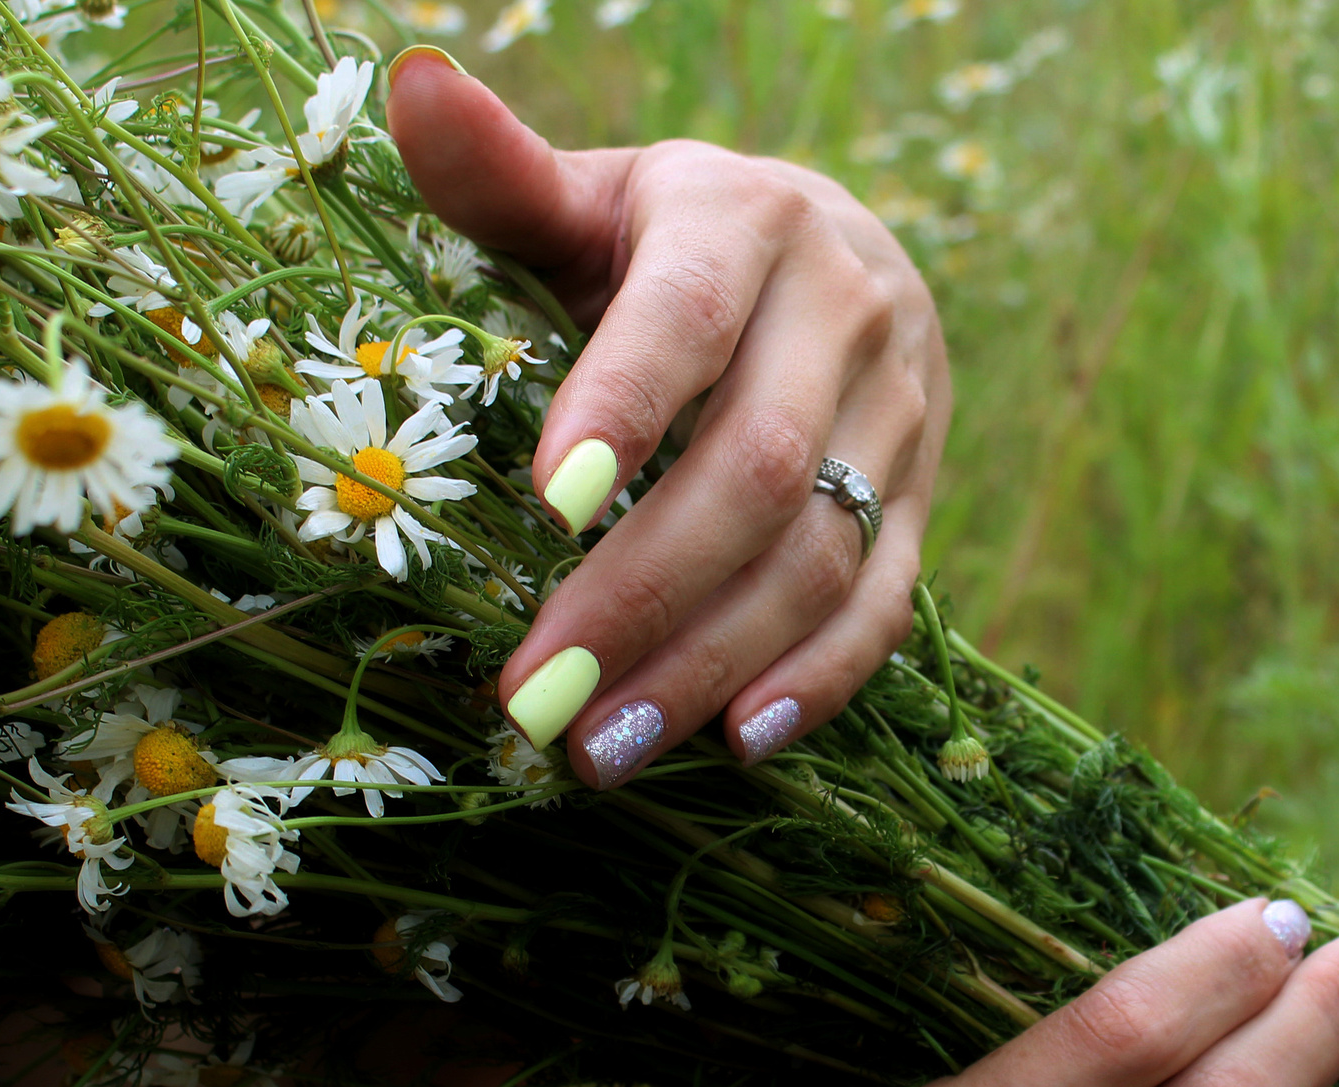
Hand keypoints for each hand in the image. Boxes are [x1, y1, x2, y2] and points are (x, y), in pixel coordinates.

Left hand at [388, 50, 948, 787]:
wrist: (833, 257)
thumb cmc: (662, 243)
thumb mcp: (590, 197)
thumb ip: (501, 174)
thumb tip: (410, 84)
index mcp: (744, 220)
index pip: (686, 318)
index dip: (621, 406)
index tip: (545, 505)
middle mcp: (845, 309)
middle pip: (753, 467)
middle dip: (640, 594)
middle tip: (534, 697)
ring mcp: (903, 412)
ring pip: (818, 554)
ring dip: (709, 664)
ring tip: (599, 749)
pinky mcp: (928, 498)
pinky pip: (886, 602)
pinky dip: (816, 680)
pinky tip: (736, 741)